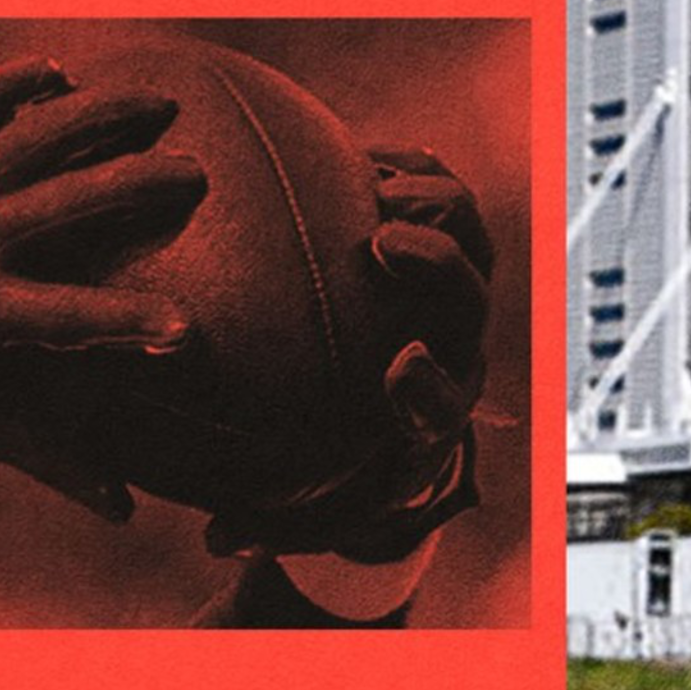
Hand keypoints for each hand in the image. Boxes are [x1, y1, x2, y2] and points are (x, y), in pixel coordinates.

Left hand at [0, 57, 207, 516]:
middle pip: (70, 200)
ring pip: (37, 134)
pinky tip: (61, 74)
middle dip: (138, 184)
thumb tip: (127, 510)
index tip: (188, 334)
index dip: (131, 327)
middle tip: (196, 179)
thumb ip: (54, 459)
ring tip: (163, 106)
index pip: (71, 320)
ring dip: (104, 115)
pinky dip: (18, 82)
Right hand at [202, 140, 489, 561]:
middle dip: (438, 269)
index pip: (440, 408)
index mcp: (427, 414)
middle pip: (467, 304)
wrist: (382, 398)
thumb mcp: (303, 499)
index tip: (398, 368)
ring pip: (472, 238)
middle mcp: (453, 347)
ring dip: (434, 206)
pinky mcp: (444, 235)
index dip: (428, 388)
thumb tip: (218, 537)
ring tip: (379, 183)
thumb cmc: (336, 459)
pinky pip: (442, 188)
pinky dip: (413, 167)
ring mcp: (454, 287)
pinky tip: (359, 152)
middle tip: (384, 242)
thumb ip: (267, 516)